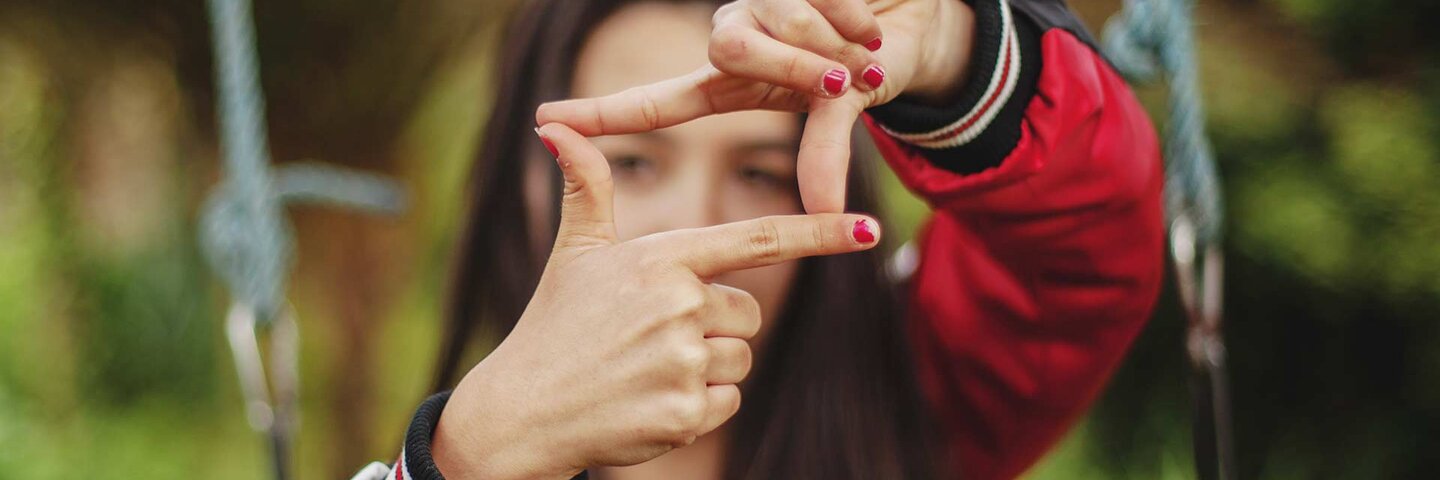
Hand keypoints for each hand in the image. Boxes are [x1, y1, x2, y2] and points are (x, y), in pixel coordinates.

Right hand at [430, 123, 882, 479]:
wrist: (525, 411)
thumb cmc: (554, 324)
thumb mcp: (574, 252)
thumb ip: (588, 189)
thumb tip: (556, 126)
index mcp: (662, 259)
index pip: (757, 240)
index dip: (819, 233)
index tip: (868, 229)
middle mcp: (679, 307)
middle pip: (748, 313)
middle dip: (715, 326)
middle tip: (655, 337)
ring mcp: (683, 363)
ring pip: (739, 360)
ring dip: (706, 368)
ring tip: (646, 369)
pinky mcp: (685, 414)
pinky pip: (727, 402)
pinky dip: (697, 407)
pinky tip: (650, 402)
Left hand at [536, 0, 975, 213]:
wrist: (911, 19)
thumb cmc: (860, 68)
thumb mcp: (840, 111)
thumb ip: (824, 154)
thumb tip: (829, 217)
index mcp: (730, 82)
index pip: (656, 102)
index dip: (601, 114)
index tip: (544, 123)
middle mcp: (733, 37)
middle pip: (732, 46)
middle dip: (791, 64)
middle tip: (839, 80)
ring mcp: (762, 1)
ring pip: (784, 24)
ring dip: (833, 44)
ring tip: (862, 52)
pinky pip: (824, 3)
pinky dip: (856, 21)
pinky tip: (871, 26)